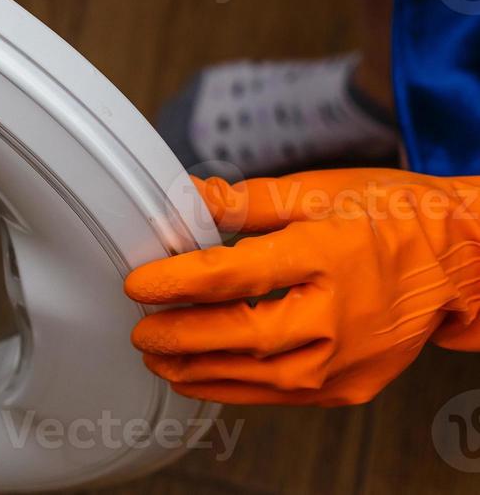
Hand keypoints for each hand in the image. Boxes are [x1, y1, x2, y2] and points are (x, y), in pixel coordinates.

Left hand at [125, 170, 479, 404]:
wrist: (459, 260)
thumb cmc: (391, 217)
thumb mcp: (314, 191)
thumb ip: (241, 201)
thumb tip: (182, 196)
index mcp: (325, 254)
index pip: (233, 274)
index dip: (177, 280)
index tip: (138, 282)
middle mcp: (338, 315)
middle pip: (242, 334)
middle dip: (181, 335)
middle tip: (140, 329)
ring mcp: (347, 359)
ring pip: (258, 376)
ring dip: (199, 369)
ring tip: (157, 355)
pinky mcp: (350, 385)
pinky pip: (281, 394)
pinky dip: (234, 388)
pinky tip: (200, 376)